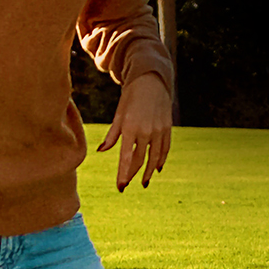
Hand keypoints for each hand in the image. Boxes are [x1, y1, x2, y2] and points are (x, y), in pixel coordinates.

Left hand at [101, 74, 173, 190]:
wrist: (151, 81)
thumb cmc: (131, 97)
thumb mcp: (119, 114)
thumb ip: (112, 135)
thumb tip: (101, 150)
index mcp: (130, 128)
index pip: (127, 158)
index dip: (123, 174)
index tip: (120, 186)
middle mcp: (146, 131)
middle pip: (141, 160)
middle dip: (133, 175)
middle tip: (127, 185)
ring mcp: (159, 131)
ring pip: (155, 158)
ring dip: (149, 172)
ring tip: (144, 182)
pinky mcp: (167, 128)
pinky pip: (165, 149)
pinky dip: (161, 160)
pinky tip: (157, 168)